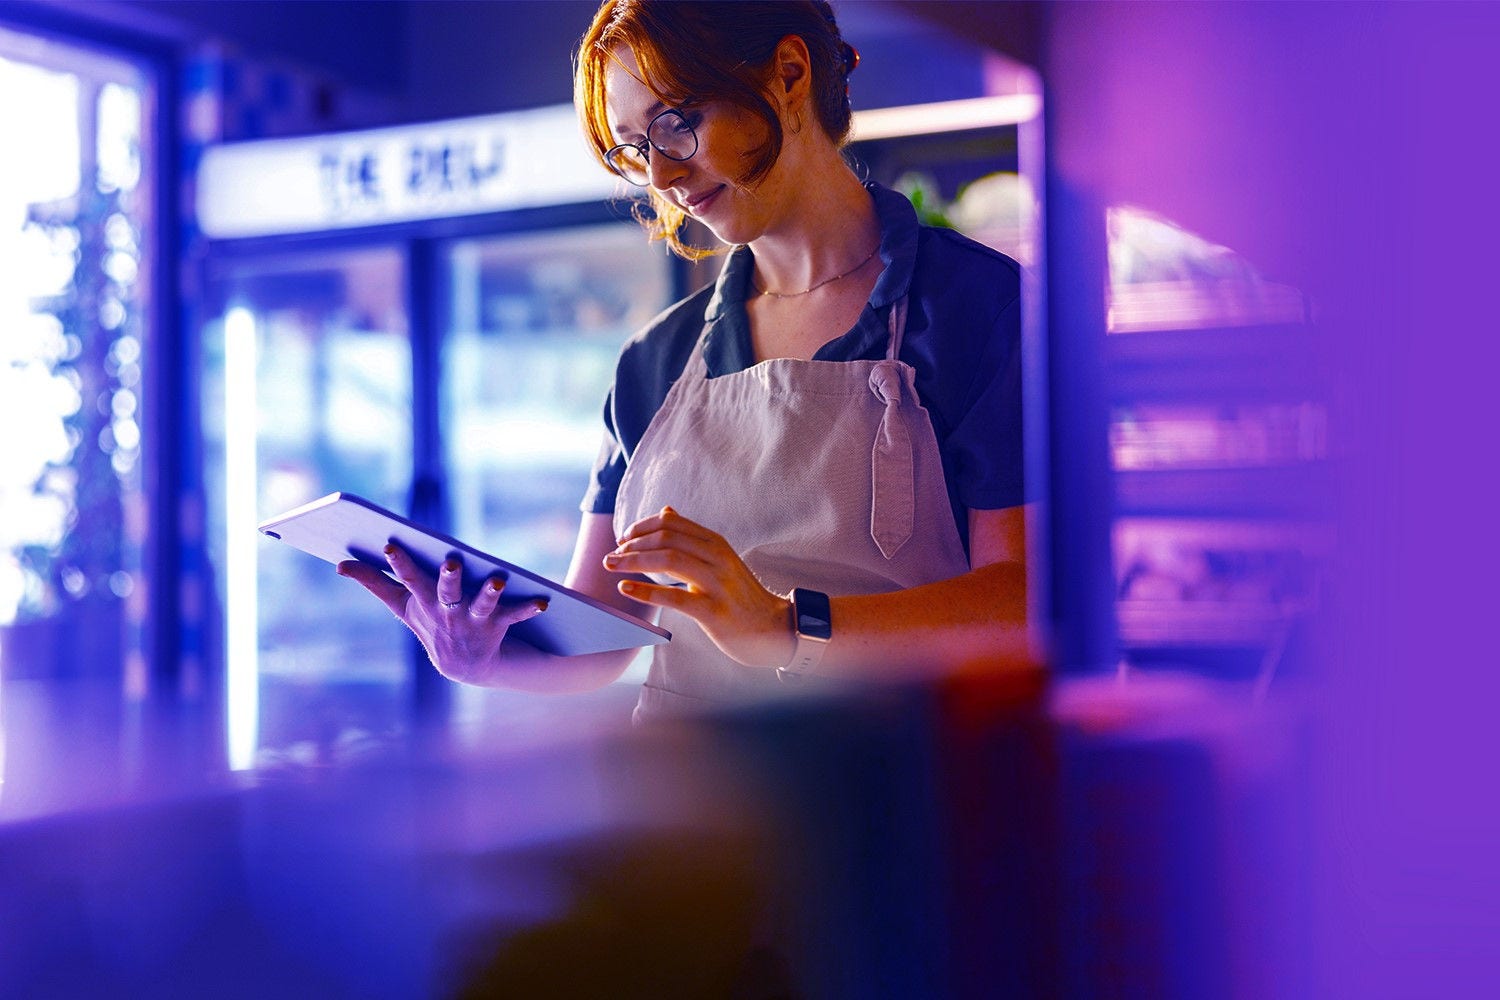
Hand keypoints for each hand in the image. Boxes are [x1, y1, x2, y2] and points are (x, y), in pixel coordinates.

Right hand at [336, 542, 546, 684]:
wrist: (465, 666)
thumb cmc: (431, 623)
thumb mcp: (402, 605)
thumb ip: (374, 582)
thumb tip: (340, 564)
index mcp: (423, 602)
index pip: (408, 579)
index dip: (400, 563)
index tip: (392, 545)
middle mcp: (447, 612)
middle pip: (446, 592)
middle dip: (448, 578)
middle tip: (452, 562)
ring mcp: (472, 621)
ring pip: (481, 605)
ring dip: (489, 593)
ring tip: (496, 580)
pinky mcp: (497, 626)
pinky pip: (514, 615)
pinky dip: (528, 608)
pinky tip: (542, 602)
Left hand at [603, 506, 793, 668]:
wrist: (773, 627)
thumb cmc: (739, 595)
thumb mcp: (719, 559)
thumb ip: (692, 537)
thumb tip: (666, 510)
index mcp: (716, 543)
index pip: (672, 522)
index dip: (642, 527)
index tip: (623, 538)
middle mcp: (717, 557)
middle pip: (667, 538)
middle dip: (632, 544)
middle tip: (611, 555)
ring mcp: (717, 583)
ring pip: (669, 560)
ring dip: (633, 561)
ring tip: (611, 566)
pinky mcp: (714, 611)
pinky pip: (675, 597)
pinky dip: (645, 591)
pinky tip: (625, 589)